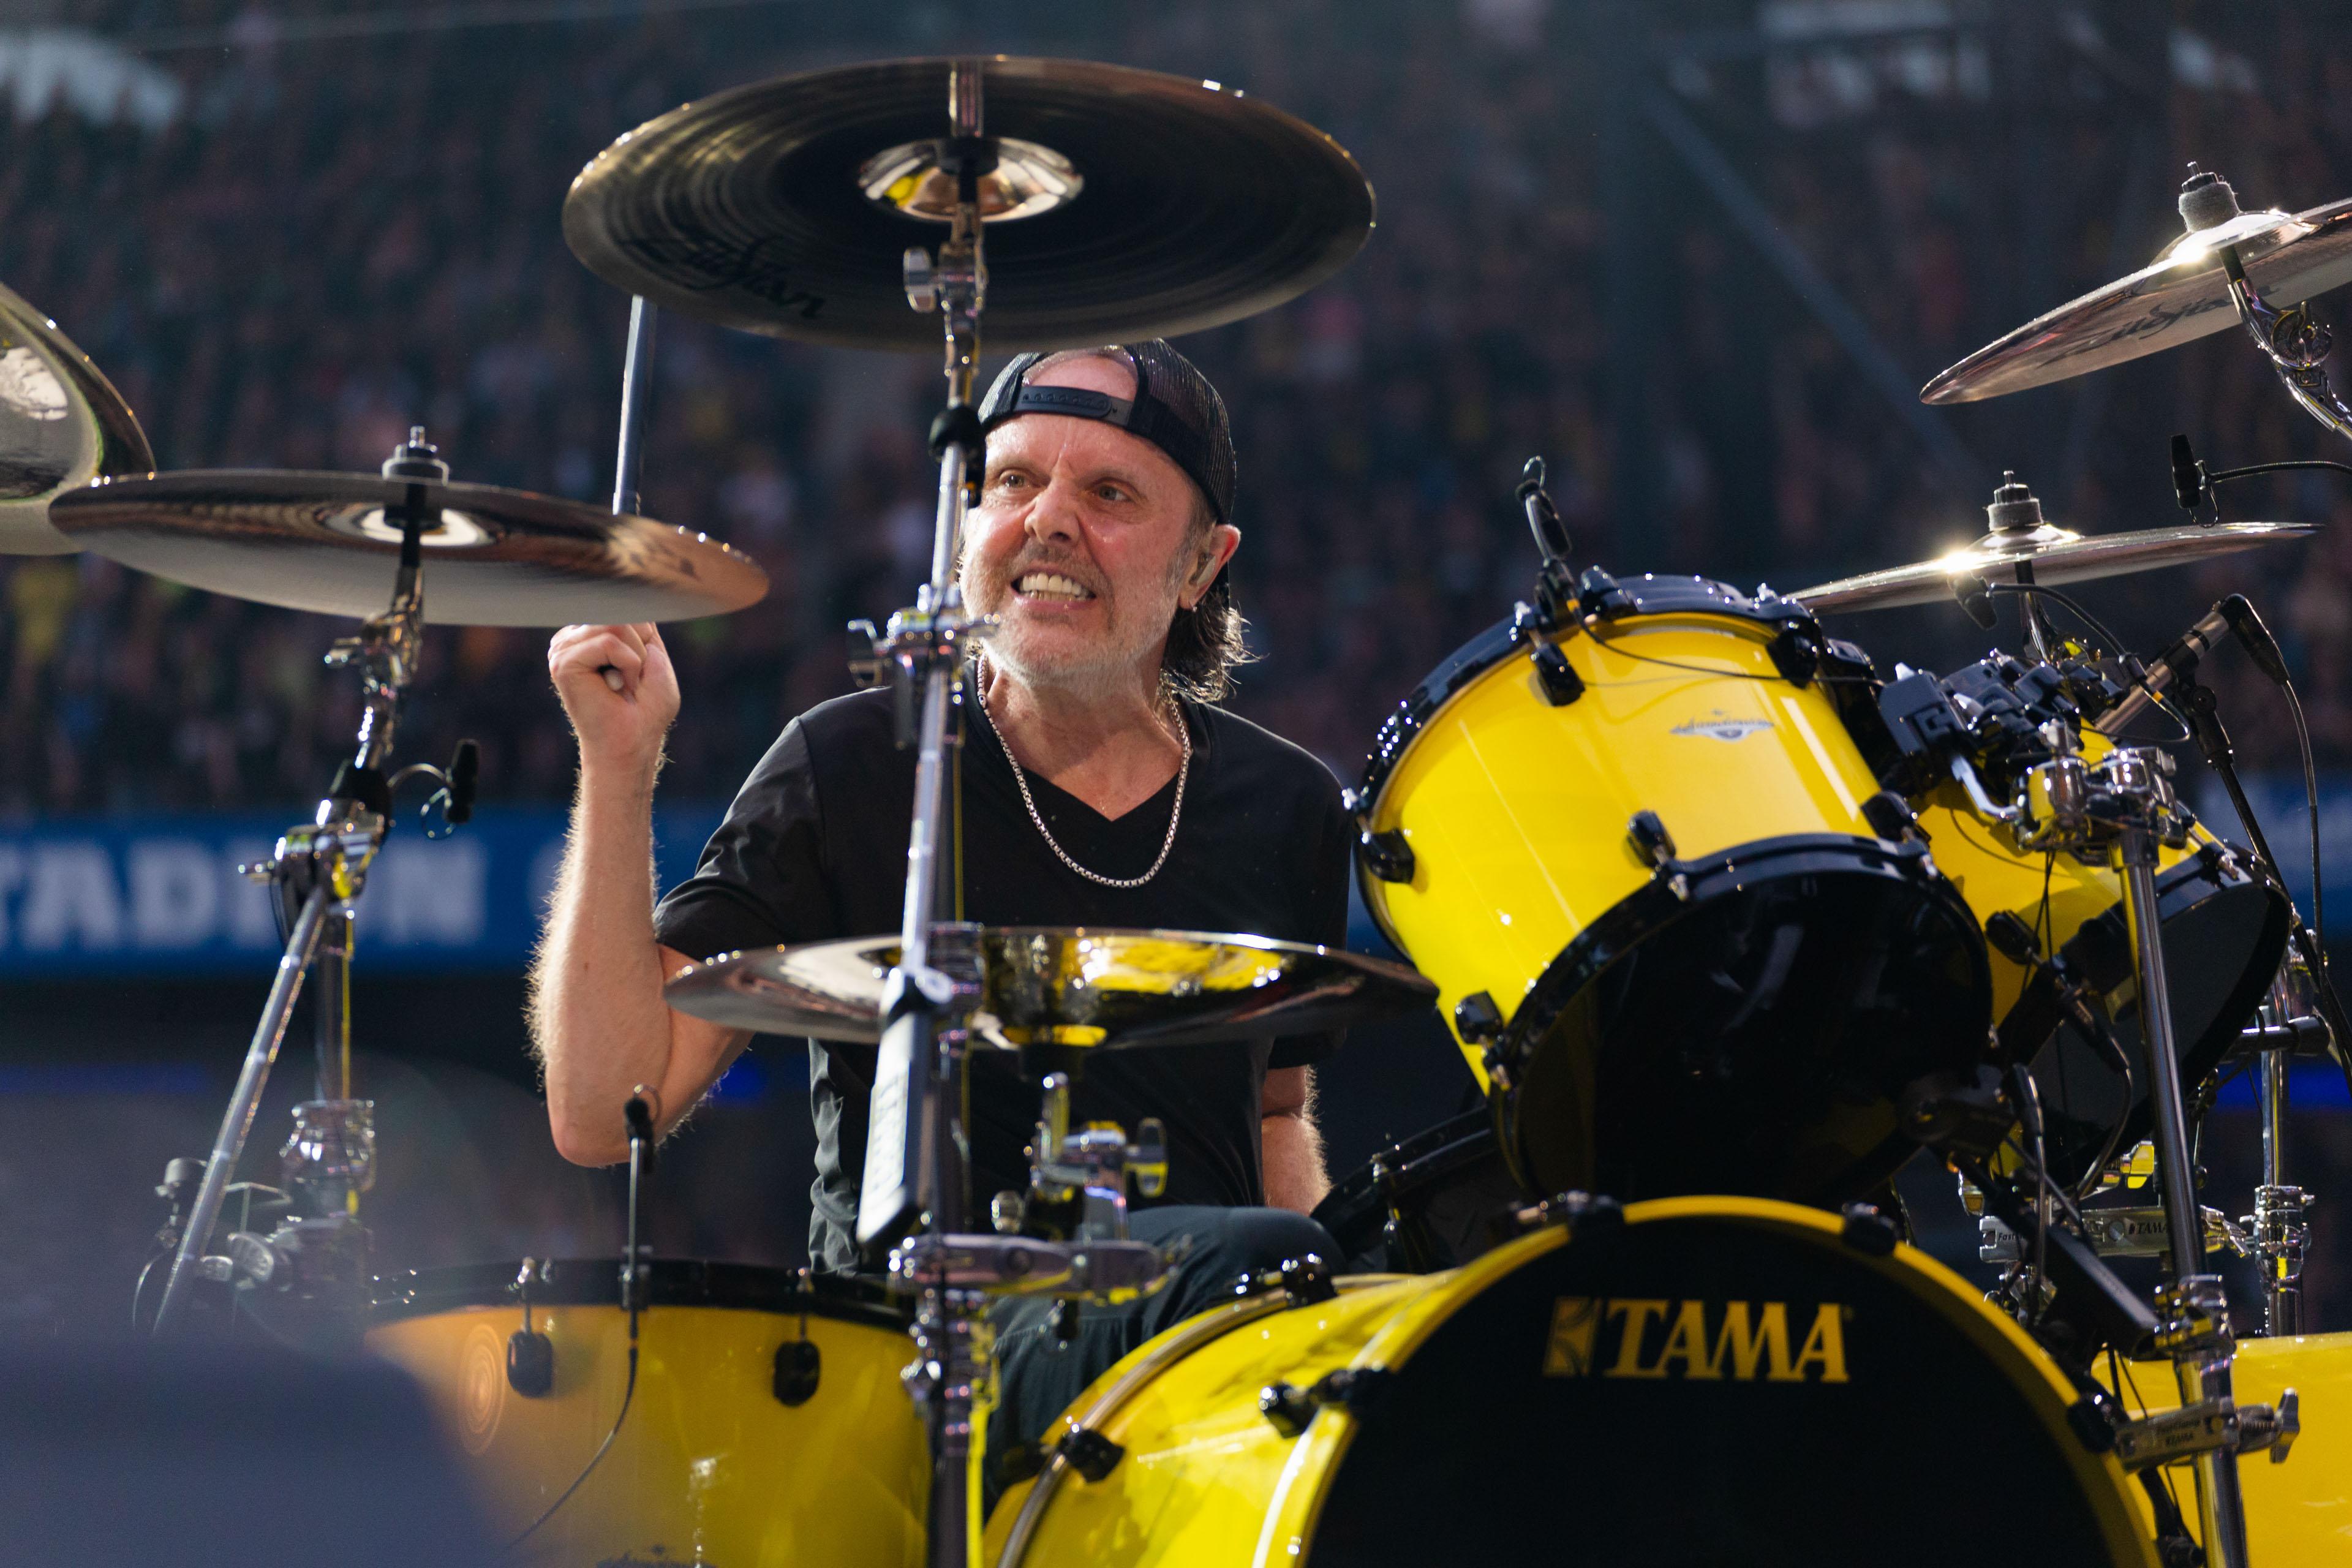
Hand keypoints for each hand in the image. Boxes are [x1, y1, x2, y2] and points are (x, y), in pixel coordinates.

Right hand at [548, 622, 680, 779]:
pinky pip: (608, 641)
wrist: (634, 742)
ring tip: (624, 684)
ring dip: (635, 658)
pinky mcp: (563, 662)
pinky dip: (627, 665)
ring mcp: (564, 648)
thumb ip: (639, 622)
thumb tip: (619, 595)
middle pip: (620, 611)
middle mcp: (573, 637)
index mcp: (590, 634)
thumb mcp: (653, 654)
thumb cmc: (646, 707)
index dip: (644, 637)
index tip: (638, 671)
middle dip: (640, 646)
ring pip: (615, 623)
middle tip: (632, 680)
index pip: (624, 607)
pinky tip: (616, 687)